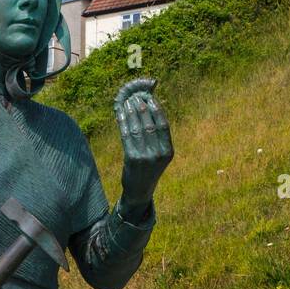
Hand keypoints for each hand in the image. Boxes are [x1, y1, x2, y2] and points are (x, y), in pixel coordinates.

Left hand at [114, 77, 173, 209]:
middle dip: (142, 108)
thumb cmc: (149, 169)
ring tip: (128, 103)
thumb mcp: (159, 155)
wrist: (140, 191)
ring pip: (137, 129)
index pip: (163, 125)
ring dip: (131, 113)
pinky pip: (127, 136)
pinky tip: (121, 115)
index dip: (157, 110)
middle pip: (150, 125)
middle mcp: (158, 154)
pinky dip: (123, 123)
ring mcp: (145, 157)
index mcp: (168, 151)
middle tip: (136, 98)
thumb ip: (157, 136)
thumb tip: (149, 109)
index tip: (150, 98)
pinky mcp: (132, 159)